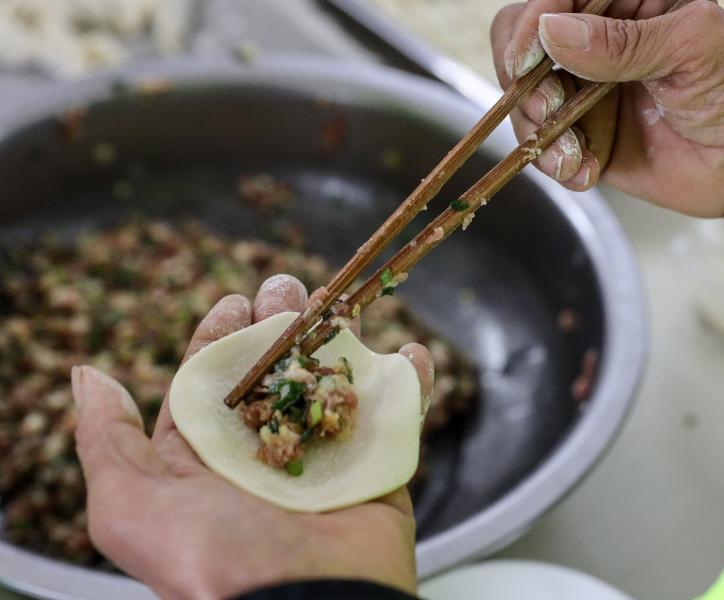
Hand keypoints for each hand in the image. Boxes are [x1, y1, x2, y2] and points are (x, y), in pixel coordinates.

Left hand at [71, 275, 433, 599]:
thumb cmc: (211, 559)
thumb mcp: (130, 507)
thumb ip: (106, 441)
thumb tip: (88, 376)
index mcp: (207, 460)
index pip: (211, 383)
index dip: (220, 337)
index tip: (234, 302)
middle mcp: (265, 457)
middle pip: (275, 374)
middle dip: (279, 325)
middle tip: (287, 288)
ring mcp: (326, 462)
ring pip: (334, 384)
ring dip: (341, 339)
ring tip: (341, 301)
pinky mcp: (378, 471)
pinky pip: (399, 417)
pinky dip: (411, 383)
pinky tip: (410, 353)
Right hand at [492, 0, 723, 239]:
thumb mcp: (694, 47)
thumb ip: (624, 41)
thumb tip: (553, 31)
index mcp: (627, 2)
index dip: (532, 21)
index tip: (528, 57)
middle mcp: (598, 43)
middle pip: (522, 42)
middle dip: (524, 77)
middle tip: (549, 105)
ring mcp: (586, 92)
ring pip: (523, 99)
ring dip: (538, 127)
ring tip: (576, 151)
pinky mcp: (584, 138)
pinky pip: (542, 146)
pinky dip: (553, 161)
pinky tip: (586, 169)